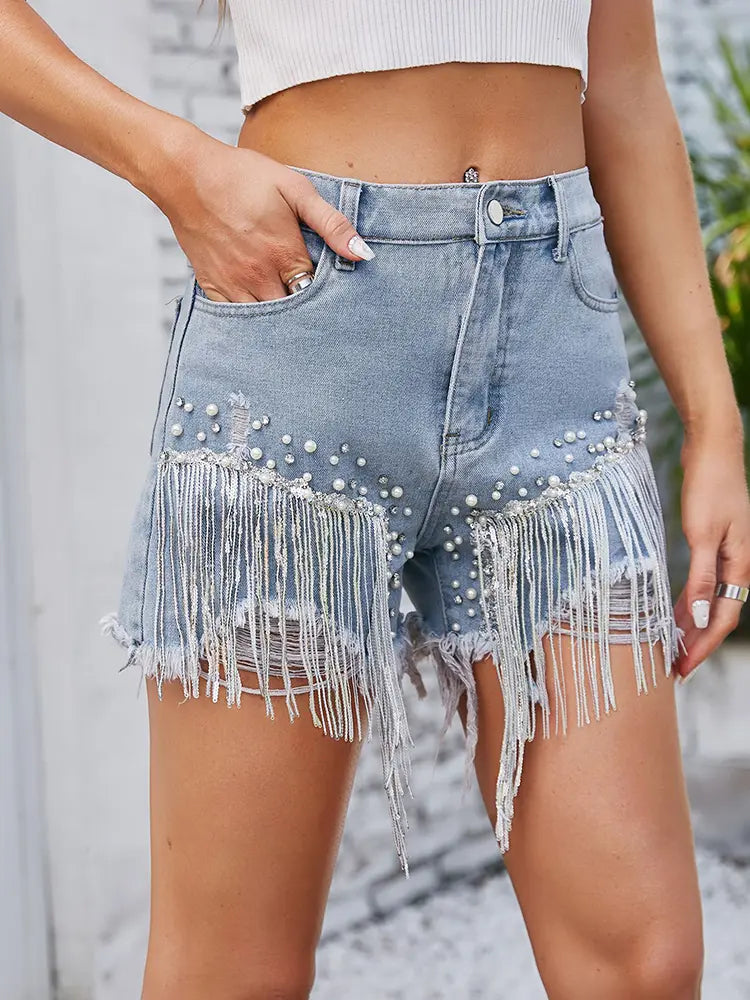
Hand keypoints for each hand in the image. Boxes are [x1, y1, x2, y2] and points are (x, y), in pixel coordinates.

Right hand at [152, 129, 372, 302]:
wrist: (186, 174)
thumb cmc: (243, 177)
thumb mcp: (294, 189)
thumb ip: (331, 223)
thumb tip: (362, 254)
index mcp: (285, 255)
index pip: (317, 293)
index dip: (328, 296)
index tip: (333, 292)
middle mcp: (260, 277)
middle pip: (294, 314)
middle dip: (306, 313)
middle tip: (316, 309)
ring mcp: (234, 285)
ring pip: (265, 322)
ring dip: (280, 321)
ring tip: (291, 311)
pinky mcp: (212, 287)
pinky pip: (235, 319)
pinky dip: (250, 320)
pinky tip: (261, 313)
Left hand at [673, 427, 749, 680]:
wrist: (712, 447)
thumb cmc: (709, 485)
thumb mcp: (702, 533)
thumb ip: (701, 577)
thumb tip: (697, 617)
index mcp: (739, 566)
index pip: (722, 619)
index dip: (702, 647)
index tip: (682, 668)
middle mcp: (737, 564)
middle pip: (717, 615)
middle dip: (696, 643)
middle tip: (672, 666)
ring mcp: (726, 554)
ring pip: (709, 601)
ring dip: (690, 624)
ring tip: (668, 646)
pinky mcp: (712, 543)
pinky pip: (701, 584)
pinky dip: (687, 601)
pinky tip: (670, 611)